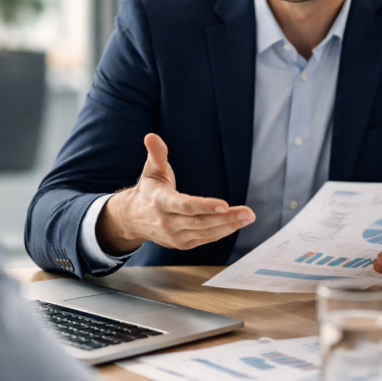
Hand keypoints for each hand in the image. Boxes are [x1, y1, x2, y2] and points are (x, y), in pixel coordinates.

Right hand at [95, 134, 254, 254]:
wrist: (133, 218)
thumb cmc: (148, 191)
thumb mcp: (151, 171)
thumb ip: (156, 154)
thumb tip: (151, 136)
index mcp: (161, 202)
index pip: (186, 206)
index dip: (206, 206)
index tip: (225, 205)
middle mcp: (167, 222)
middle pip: (201, 222)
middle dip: (227, 218)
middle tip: (248, 213)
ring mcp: (174, 236)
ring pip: (206, 233)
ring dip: (230, 226)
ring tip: (248, 218)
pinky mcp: (181, 244)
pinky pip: (205, 239)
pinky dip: (222, 232)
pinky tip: (236, 224)